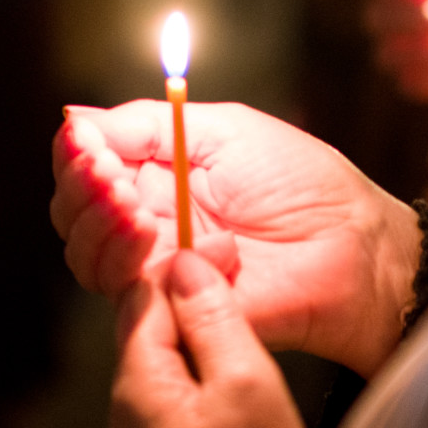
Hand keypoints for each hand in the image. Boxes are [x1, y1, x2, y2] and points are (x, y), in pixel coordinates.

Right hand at [52, 101, 419, 377]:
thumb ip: (149, 124)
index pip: (84, 165)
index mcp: (158, 174)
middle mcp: (147, 223)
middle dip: (80, 189)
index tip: (87, 143)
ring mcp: (158, 269)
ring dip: (98, 225)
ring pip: (85, 256)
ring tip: (135, 206)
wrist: (355, 247)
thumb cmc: (304, 185)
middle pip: (72, 213)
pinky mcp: (173, 309)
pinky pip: (124, 293)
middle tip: (110, 175)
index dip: (75, 154)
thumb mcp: (225, 130)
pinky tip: (168, 237)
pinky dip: (133, 259)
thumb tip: (74, 117)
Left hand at [109, 251, 320, 427]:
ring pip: (161, 389)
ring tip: (244, 375)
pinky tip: (231, 427)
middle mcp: (121, 423)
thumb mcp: (247, 382)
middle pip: (149, 345)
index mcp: (136, 386)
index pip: (141, 301)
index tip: (222, 262)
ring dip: (194, 371)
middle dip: (188, 321)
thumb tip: (184, 265)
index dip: (180, 273)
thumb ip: (213, 319)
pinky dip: (194, 413)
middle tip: (242, 315)